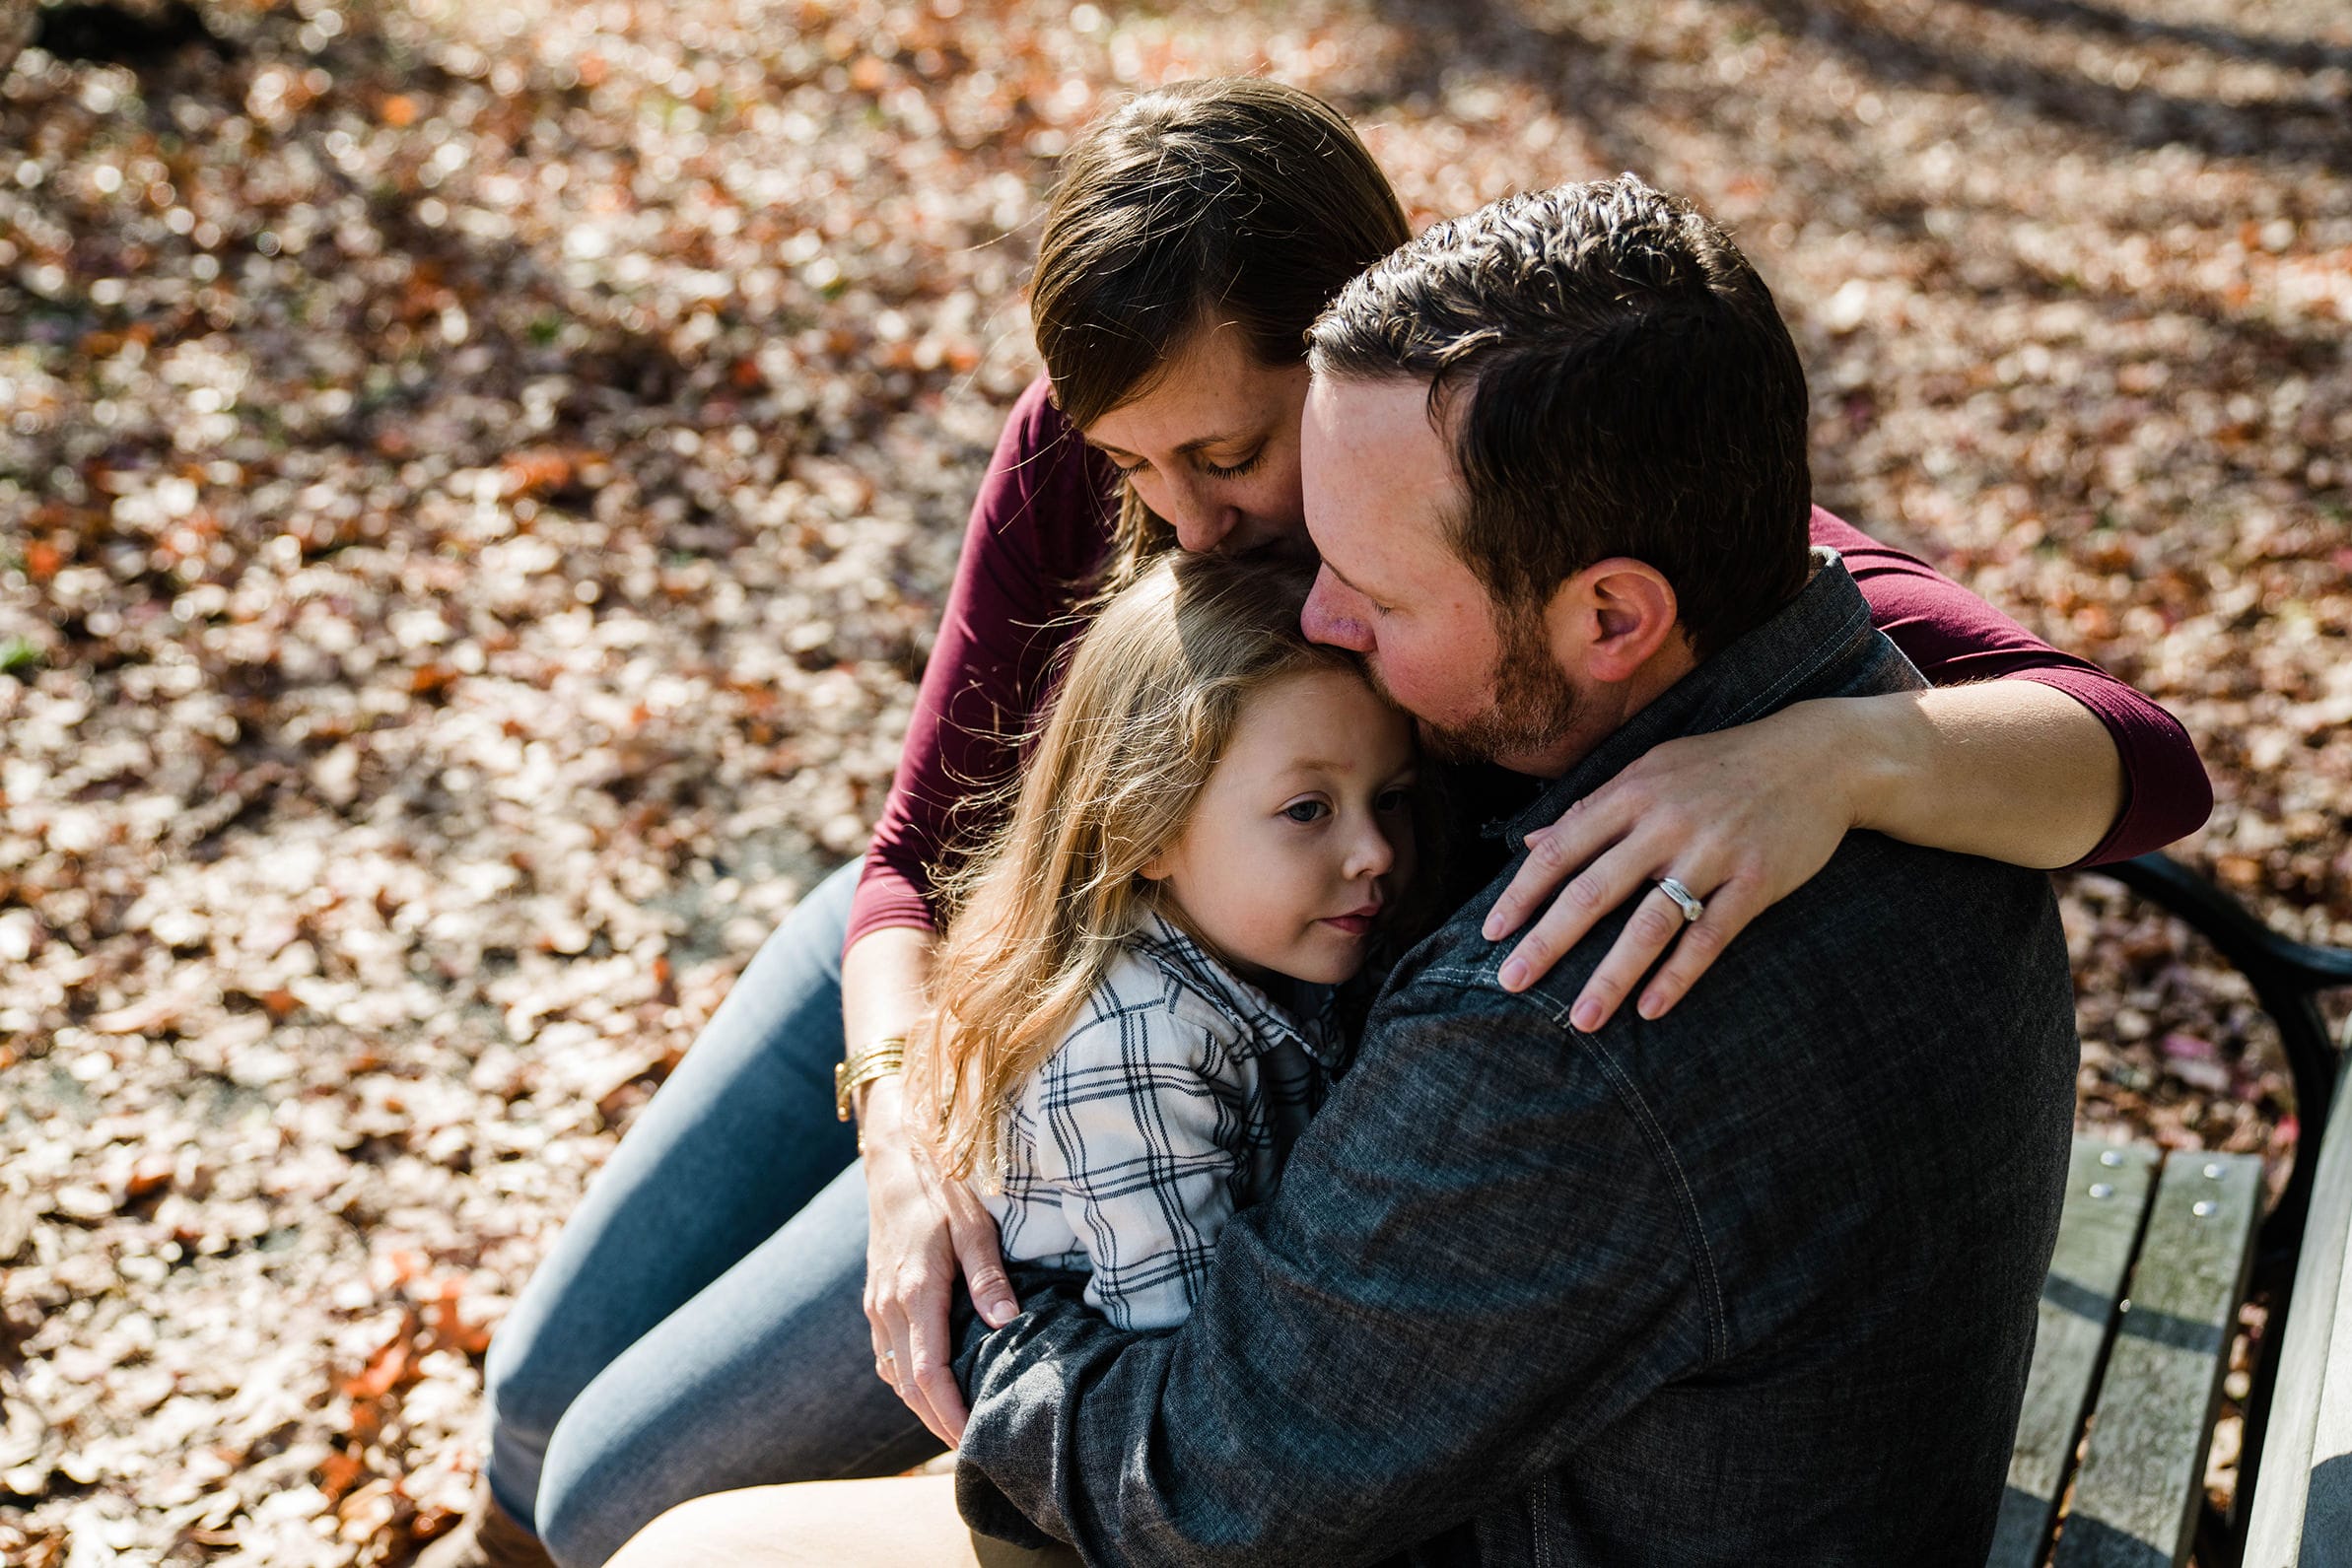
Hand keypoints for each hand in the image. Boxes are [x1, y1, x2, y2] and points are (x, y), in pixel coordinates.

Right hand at [859, 1074, 1018, 1445]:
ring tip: (960, 1431)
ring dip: (923, 1407)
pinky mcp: (876, 1301)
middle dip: (940, 1424)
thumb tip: (1009, 1326)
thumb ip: (989, 1277)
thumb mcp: (973, 1224)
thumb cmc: (941, 1186)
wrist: (893, 1158)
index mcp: (914, 1292)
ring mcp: (877, 1306)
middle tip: (978, 1453)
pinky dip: (910, 1383)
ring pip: (895, 1376)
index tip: (977, 1441)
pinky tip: (934, 1391)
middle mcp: (888, 1307)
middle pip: (910, 1387)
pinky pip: (888, 1357)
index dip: (951, 1414)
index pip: (928, 1374)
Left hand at [1480, 700, 1862, 1029]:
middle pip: (1593, 892)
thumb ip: (1592, 808)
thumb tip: (1531, 841)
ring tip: (1582, 1019)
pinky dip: (1680, 975)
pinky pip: (1710, 936)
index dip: (1522, 894)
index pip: (1561, 850)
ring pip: (1649, 924)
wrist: (1819, 756)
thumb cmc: (1723, 764)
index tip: (1491, 933)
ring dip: (1611, 976)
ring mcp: (1712, 852)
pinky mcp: (1757, 880)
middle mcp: (1666, 823)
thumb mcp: (1652, 769)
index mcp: (1632, 792)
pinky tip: (1652, 1008)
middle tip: (1510, 983)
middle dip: (1547, 942)